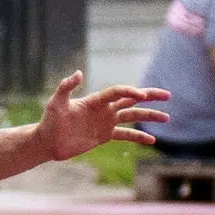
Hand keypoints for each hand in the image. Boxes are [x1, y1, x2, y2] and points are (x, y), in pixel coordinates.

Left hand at [33, 72, 171, 160]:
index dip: (129, 91)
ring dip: (149, 116)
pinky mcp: (104, 135)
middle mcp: (104, 109)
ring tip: (167, 117)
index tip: (141, 94)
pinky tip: (152, 141)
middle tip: (167, 95)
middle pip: (130, 100)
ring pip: (132, 116)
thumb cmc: (50, 121)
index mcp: (95, 100)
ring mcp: (105, 122)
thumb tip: (78, 72)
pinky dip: (138, 137)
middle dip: (149, 96)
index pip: (117, 92)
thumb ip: (66, 87)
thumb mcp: (56, 103)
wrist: (47, 141)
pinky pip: (125, 135)